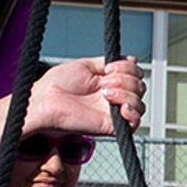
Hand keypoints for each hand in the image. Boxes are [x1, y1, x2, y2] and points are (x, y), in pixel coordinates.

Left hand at [25, 56, 142, 140]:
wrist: (45, 101)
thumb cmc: (57, 84)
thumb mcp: (86, 65)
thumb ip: (109, 63)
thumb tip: (131, 60)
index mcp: (109, 82)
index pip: (135, 75)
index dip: (128, 68)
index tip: (109, 67)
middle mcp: (114, 98)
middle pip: (140, 87)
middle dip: (126, 79)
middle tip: (104, 81)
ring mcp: (113, 112)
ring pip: (140, 104)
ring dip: (127, 93)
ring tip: (105, 93)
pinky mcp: (111, 126)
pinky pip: (135, 123)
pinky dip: (133, 113)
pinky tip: (121, 107)